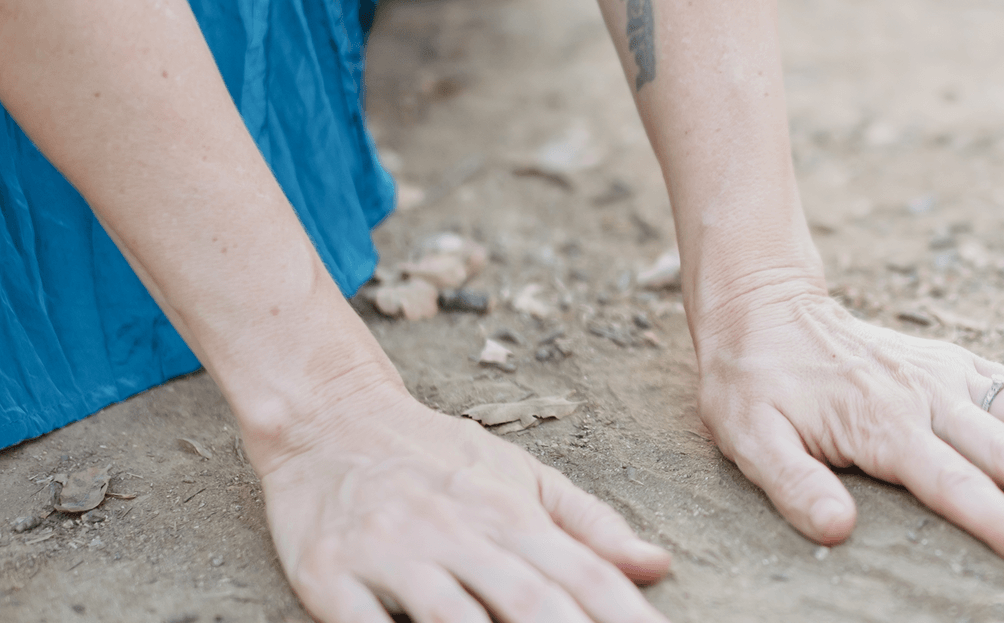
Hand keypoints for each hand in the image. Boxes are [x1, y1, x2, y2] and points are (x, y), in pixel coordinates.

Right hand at [249, 384, 671, 622]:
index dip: (625, 616)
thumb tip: (658, 564)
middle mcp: (457, 532)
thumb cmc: (436, 456)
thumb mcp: (520, 477)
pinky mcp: (328, 576)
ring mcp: (392, 555)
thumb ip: (590, 525)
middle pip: (528, 601)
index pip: (583, 575)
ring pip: (451, 619)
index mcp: (510, 513)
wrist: (326, 419)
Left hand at [692, 289, 1003, 567]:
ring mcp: (950, 377)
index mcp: (884, 426)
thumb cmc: (754, 384)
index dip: (1002, 521)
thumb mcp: (749, 437)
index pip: (955, 485)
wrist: (764, 306)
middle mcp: (929, 398)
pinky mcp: (959, 364)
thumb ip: (793, 484)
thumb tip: (837, 530)